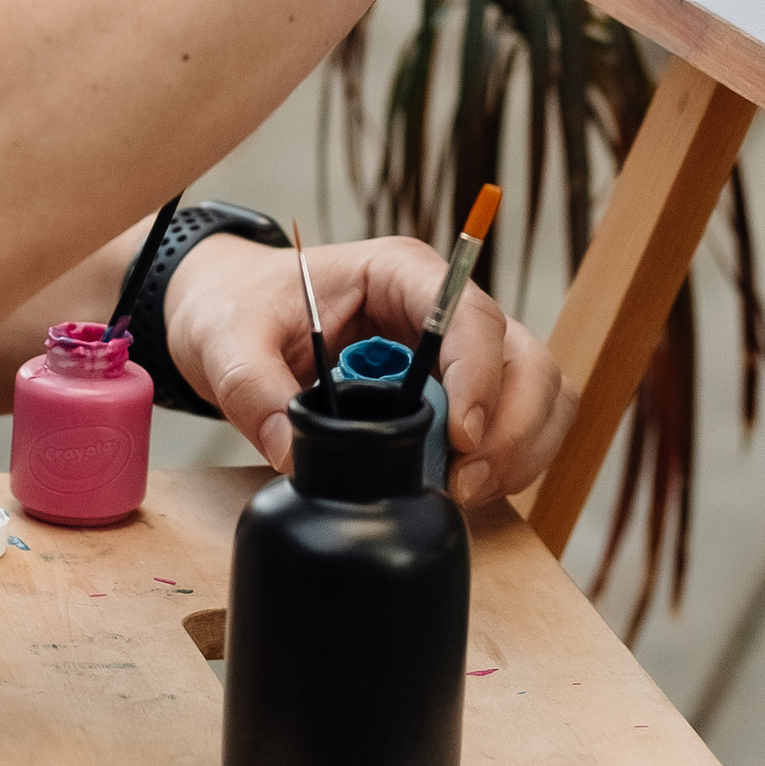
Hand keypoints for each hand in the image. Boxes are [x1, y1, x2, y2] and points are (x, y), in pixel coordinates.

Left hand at [161, 231, 576, 506]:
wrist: (233, 314)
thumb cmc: (239, 307)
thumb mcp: (227, 341)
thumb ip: (253, 390)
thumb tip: (295, 454)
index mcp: (400, 274)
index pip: (470, 315)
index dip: (480, 376)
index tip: (463, 437)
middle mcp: (444, 306)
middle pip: (523, 357)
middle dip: (512, 426)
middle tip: (464, 483)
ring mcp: (458, 350)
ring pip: (537, 390)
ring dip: (520, 447)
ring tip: (467, 491)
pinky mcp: (458, 390)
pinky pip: (519, 421)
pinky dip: (512, 458)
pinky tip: (467, 486)